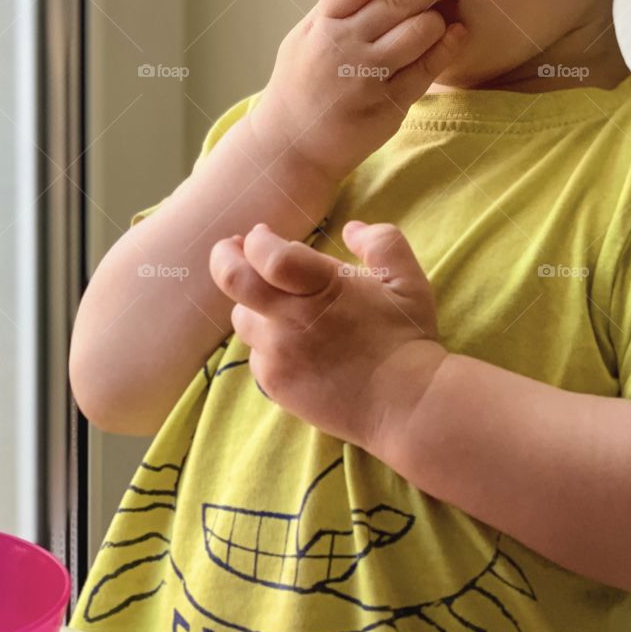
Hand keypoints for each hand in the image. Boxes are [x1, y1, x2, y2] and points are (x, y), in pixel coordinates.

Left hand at [208, 218, 448, 453]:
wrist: (406, 404)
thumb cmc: (406, 337)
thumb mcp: (406, 278)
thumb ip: (380, 241)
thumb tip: (350, 228)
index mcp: (321, 287)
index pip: (266, 254)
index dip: (257, 239)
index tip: (261, 233)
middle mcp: (290, 319)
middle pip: (233, 281)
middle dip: (224, 256)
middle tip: (230, 246)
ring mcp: (279, 355)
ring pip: (242, 318)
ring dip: (251, 303)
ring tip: (269, 299)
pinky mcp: (276, 385)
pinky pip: (256, 354)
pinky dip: (265, 342)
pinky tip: (288, 341)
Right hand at [251, 0, 467, 182]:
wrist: (292, 145)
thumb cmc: (300, 85)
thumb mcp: (304, 37)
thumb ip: (336, 9)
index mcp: (322, 25)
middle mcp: (343, 47)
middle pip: (396, 2)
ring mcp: (367, 77)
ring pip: (418, 31)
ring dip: (437, 17)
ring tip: (439, 16)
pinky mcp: (389, 104)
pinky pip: (428, 68)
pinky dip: (448, 46)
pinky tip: (456, 35)